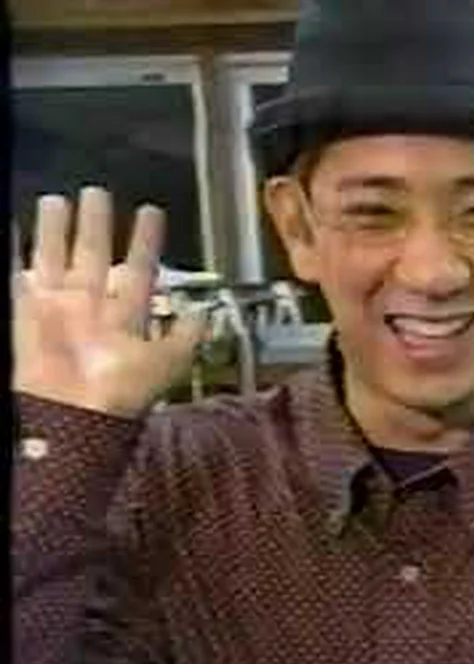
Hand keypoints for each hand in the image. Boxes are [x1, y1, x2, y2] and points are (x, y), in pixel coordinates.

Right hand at [12, 187, 205, 417]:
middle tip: (98, 192)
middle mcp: (93, 306)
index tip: (151, 212)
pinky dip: (16, 248)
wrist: (77, 410)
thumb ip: (186, 337)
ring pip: (58, 256)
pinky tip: (13, 224)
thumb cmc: (122, 391)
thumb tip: (203, 313)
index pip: (140, 269)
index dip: (146, 241)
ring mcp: (58, 306)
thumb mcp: (168, 363)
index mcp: (126, 315)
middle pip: (95, 255)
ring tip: (59, 198)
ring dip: (58, 228)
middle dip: (98, 225)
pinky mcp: (28, 309)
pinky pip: (19, 273)